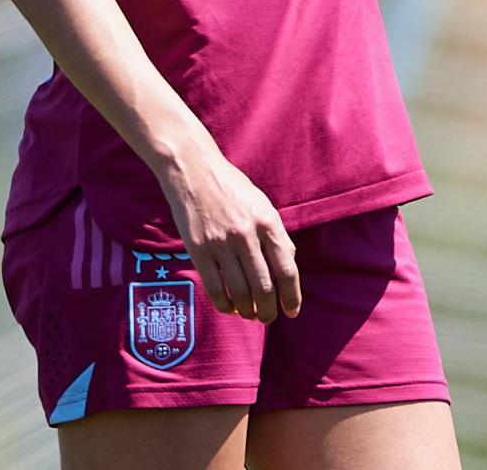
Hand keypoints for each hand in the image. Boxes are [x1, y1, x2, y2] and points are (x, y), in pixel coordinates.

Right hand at [154, 144, 302, 322]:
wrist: (194, 170)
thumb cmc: (232, 188)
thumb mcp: (262, 205)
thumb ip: (276, 235)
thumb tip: (288, 267)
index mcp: (268, 222)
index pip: (287, 269)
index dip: (292, 296)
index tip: (292, 311)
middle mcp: (246, 234)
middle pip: (264, 287)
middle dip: (268, 311)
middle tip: (267, 318)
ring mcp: (221, 243)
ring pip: (240, 293)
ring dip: (247, 311)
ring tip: (249, 314)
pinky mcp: (198, 250)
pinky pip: (215, 288)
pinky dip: (225, 305)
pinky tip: (229, 307)